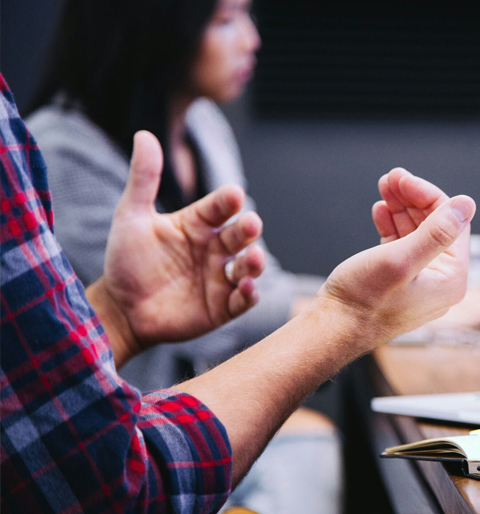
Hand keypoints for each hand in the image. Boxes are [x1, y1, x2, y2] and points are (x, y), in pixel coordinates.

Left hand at [88, 131, 265, 366]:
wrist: (119, 309)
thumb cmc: (126, 260)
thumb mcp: (131, 216)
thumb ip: (143, 178)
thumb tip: (144, 134)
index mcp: (198, 224)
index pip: (219, 207)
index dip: (227, 201)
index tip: (233, 194)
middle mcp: (214, 248)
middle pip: (240, 235)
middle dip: (248, 229)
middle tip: (250, 224)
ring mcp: (220, 278)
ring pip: (248, 266)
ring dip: (255, 262)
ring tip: (253, 259)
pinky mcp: (222, 307)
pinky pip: (243, 299)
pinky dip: (249, 294)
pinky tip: (246, 288)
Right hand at [315, 168, 475, 348]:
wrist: (332, 329)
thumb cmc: (363, 301)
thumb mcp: (401, 260)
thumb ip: (436, 232)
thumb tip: (467, 204)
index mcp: (451, 279)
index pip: (452, 223)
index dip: (428, 195)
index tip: (402, 179)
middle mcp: (441, 282)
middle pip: (435, 226)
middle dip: (413, 198)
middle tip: (391, 177)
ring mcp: (420, 282)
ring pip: (417, 233)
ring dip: (401, 208)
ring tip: (384, 188)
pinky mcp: (400, 281)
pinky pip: (403, 245)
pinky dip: (392, 226)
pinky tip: (381, 211)